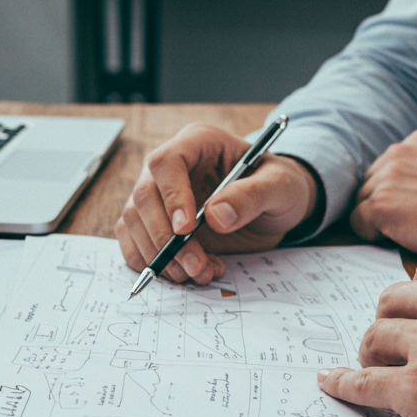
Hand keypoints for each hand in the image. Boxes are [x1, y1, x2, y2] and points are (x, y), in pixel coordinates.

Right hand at [117, 123, 317, 285]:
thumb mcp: (280, 186)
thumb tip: (217, 216)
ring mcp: (159, 194)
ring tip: (199, 272)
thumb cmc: (279, 187)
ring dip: (160, 256)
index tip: (186, 230)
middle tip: (194, 265)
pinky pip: (135, 241)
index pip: (167, 162)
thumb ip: (253, 196)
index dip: (171, 196)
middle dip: (165, 238)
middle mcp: (171, 166)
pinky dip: (155, 264)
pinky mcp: (155, 222)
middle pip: (144, 196)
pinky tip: (187, 273)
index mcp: (199, 143)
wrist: (276, 207)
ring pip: (135, 222)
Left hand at [349, 130, 416, 255]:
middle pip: (370, 183)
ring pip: (361, 202)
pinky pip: (357, 222)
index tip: (414, 204)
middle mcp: (398, 151)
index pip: (387, 166)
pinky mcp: (379, 204)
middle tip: (409, 220)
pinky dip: (372, 234)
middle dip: (383, 202)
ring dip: (378, 218)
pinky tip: (398, 237)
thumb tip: (406, 187)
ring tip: (408, 228)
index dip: (397, 190)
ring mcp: (386, 177)